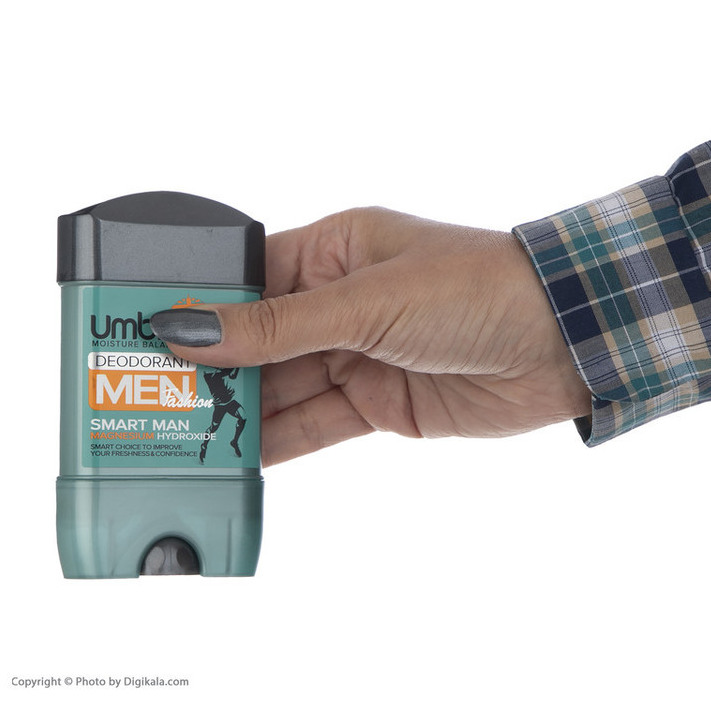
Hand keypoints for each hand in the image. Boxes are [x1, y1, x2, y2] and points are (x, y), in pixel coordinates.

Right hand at [151, 208, 590, 464]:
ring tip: (184, 437)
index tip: (148, 336)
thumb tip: (193, 328)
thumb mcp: (368, 302)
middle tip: (156, 400)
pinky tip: (238, 458)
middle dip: (215, 371)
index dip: (200, 307)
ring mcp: (359, 356)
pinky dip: (280, 443)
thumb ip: (280, 326)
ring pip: (284, 388)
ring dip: (241, 414)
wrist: (562, 342)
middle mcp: (341, 303)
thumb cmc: (477, 289)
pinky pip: (316, 424)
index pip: (248, 280)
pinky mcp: (380, 403)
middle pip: (260, 341)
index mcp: (334, 252)